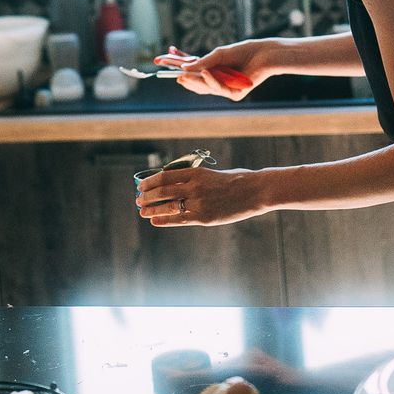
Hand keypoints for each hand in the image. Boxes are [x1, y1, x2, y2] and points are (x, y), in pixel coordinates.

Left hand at [136, 166, 269, 226]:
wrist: (255, 191)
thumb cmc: (235, 180)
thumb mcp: (211, 174)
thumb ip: (193, 179)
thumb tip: (172, 184)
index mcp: (196, 172)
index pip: (165, 176)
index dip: (150, 182)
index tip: (141, 186)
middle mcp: (195, 187)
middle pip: (163, 192)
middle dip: (147, 197)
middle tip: (138, 200)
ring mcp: (199, 203)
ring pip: (168, 207)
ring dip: (152, 210)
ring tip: (142, 212)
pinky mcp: (204, 217)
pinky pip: (180, 219)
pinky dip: (165, 220)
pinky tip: (154, 221)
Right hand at [159, 40, 276, 100]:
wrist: (264, 54)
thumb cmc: (243, 52)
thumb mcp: (219, 54)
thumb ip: (203, 61)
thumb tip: (184, 68)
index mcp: (214, 71)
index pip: (193, 71)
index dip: (179, 66)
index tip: (164, 59)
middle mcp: (219, 82)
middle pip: (197, 84)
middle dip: (185, 79)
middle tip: (174, 75)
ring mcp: (226, 89)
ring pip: (206, 88)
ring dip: (194, 82)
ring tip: (182, 76)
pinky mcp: (235, 94)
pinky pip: (220, 88)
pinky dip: (212, 81)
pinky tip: (206, 72)